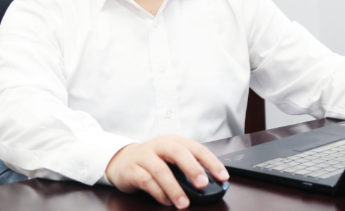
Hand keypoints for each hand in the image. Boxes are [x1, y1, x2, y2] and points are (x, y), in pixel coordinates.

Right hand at [105, 135, 229, 208]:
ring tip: (184, 203)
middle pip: (177, 152)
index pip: (196, 148)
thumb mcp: (171, 158)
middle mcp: (160, 145)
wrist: (122, 160)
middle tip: (202, 184)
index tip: (222, 175)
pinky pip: (146, 181)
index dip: (211, 161)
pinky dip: (158, 193)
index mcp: (174, 141)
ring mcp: (144, 156)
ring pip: (161, 170)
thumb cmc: (153, 159)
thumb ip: (188, 166)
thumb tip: (210, 182)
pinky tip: (166, 201)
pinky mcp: (132, 170)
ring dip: (174, 188)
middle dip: (192, 168)